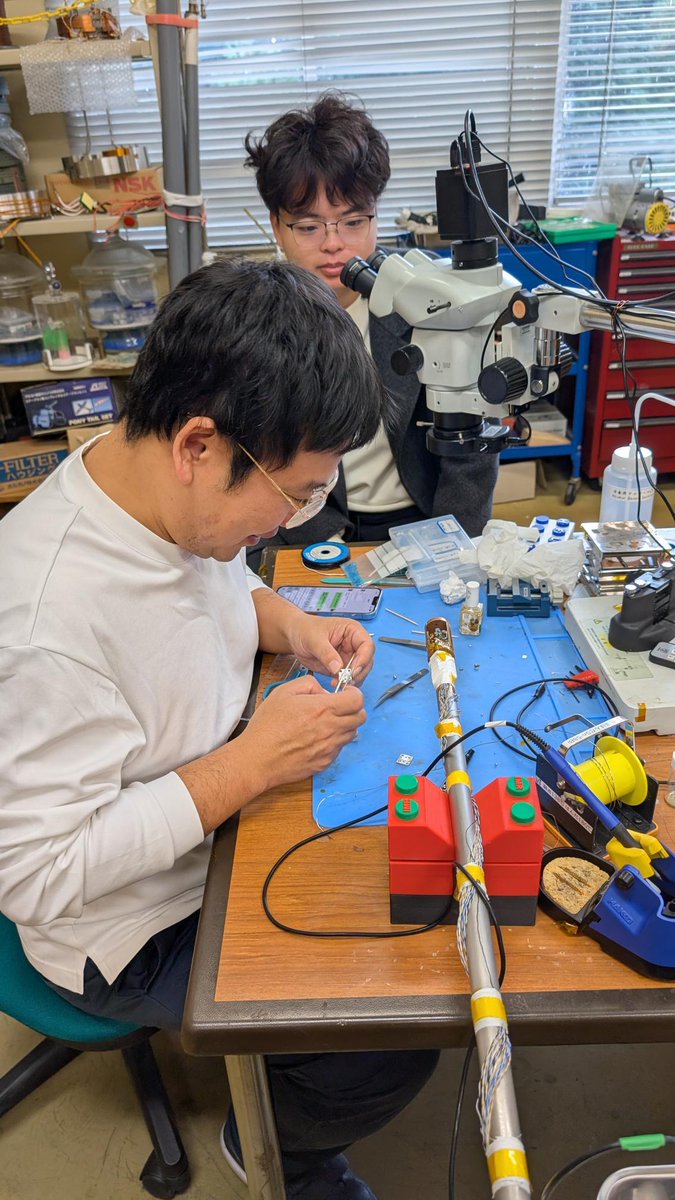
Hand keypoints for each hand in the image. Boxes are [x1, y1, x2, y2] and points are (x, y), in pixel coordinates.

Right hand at [242, 674, 365, 789]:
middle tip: (338, 707)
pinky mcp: (325, 762)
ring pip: (352, 734)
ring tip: (326, 723)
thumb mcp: (284, 692)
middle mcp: (331, 730)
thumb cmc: (267, 725)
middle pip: (361, 718)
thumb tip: (324, 691)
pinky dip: (334, 741)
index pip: (357, 700)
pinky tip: (317, 738)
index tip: (344, 693)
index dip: (354, 693)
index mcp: (322, 709)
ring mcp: (329, 749)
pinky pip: (339, 749)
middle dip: (354, 709)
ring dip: (345, 725)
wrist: (258, 759)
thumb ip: (309, 684)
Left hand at [286, 614, 374, 686]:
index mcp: (352, 631)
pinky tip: (335, 684)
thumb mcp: (314, 639)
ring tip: (338, 683)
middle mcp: (354, 644)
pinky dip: (345, 683)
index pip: (367, 645)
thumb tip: (338, 668)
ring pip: (360, 672)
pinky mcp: (342, 667)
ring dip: (352, 680)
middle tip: (346, 680)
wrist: (295, 636)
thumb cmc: (306, 629)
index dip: (364, 658)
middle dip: (358, 672)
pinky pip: (349, 678)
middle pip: (367, 661)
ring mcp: (348, 657)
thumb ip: (327, 653)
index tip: (354, 670)